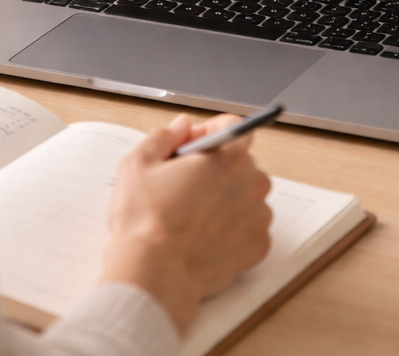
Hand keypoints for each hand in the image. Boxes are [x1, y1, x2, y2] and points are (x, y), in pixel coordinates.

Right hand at [100, 114, 273, 334]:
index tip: (190, 147)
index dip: (207, 132)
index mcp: (228, 156)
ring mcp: (258, 217)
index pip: (233, 127)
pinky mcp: (258, 246)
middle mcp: (252, 183)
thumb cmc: (145, 219)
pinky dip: (231, 228)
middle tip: (182, 186)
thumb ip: (166, 135)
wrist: (155, 273)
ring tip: (191, 215)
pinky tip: (203, 235)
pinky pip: (248, 226)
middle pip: (239, 162)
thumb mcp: (139, 162)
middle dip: (214, 167)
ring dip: (225, 198)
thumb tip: (184, 126)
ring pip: (245, 195)